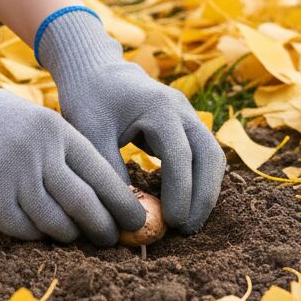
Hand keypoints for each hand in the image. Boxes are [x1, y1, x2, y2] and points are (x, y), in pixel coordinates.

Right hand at [0, 44, 147, 245]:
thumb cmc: (2, 125)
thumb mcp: (41, 125)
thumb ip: (67, 156)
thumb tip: (105, 200)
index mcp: (59, 131)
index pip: (101, 173)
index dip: (122, 202)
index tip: (137, 220)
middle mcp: (40, 150)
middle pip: (83, 202)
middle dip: (102, 227)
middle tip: (110, 240)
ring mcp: (14, 171)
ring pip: (54, 220)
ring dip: (68, 235)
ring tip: (73, 237)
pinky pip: (21, 227)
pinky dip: (32, 234)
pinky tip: (35, 231)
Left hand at [35, 8, 226, 234]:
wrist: (95, 70)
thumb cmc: (89, 100)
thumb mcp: (90, 134)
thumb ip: (108, 170)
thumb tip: (124, 216)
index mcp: (159, 108)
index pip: (180, 156)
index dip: (180, 193)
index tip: (171, 223)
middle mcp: (181, 109)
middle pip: (209, 156)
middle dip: (203, 196)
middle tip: (186, 231)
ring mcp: (188, 115)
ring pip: (212, 155)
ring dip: (206, 190)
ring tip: (187, 224)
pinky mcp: (185, 123)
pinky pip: (203, 154)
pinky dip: (200, 180)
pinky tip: (184, 204)